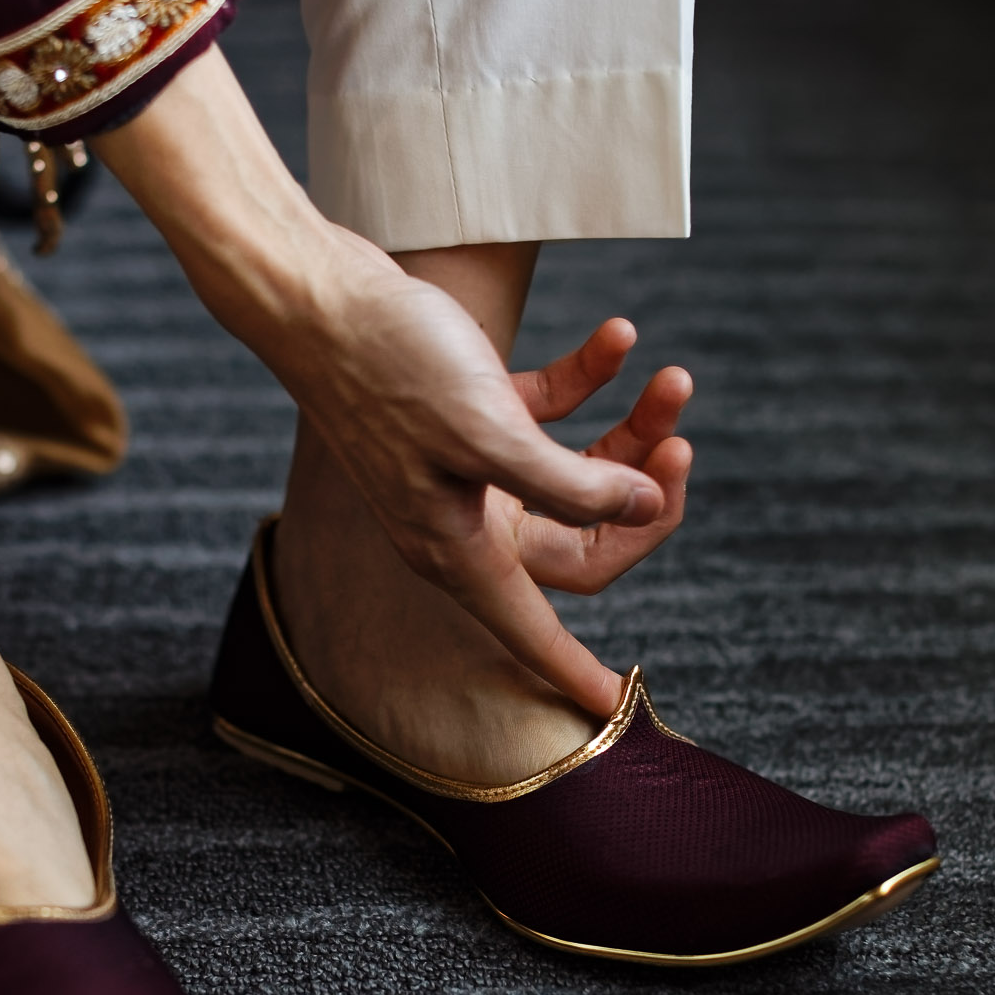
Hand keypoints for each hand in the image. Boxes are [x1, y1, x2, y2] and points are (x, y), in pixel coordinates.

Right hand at [276, 239, 690, 715]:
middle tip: (680, 445)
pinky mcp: (468, 411)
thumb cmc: (390, 365)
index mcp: (458, 547)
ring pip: (575, 472)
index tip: (613, 703)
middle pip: (579, 539)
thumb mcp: (488, 433)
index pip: (532, 627)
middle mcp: (464, 518)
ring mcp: (468, 466)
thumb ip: (570, 485)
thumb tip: (642, 507)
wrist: (314, 291)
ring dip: (630, 431)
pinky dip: (589, 379)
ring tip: (669, 378)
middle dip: (641, 494)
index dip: (572, 668)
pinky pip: (549, 412)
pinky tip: (618, 338)